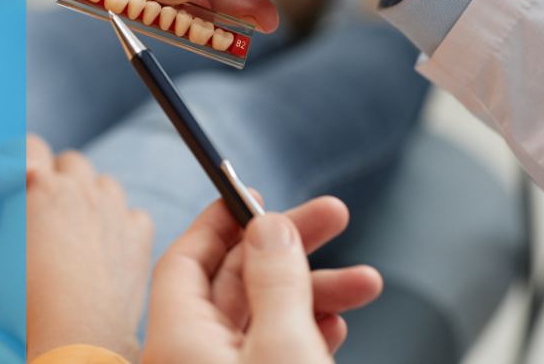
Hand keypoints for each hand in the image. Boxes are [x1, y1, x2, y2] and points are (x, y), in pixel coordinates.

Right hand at [25, 135, 153, 362]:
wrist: (76, 333)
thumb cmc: (24, 299)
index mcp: (37, 186)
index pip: (29, 145)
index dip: (20, 154)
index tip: (15, 174)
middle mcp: (79, 189)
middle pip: (71, 161)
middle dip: (58, 175)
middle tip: (44, 205)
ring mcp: (113, 210)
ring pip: (105, 183)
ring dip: (92, 195)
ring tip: (77, 224)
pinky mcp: (138, 236)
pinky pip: (134, 215)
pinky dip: (123, 224)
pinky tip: (109, 244)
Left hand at [143, 196, 382, 363]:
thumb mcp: (284, 348)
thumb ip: (276, 282)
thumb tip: (268, 227)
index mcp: (177, 339)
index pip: (185, 259)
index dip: (220, 220)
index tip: (255, 195)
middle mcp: (189, 357)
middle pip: (232, 282)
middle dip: (287, 249)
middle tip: (335, 215)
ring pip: (260, 319)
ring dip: (311, 294)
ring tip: (366, 282)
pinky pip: (269, 353)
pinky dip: (302, 333)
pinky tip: (336, 322)